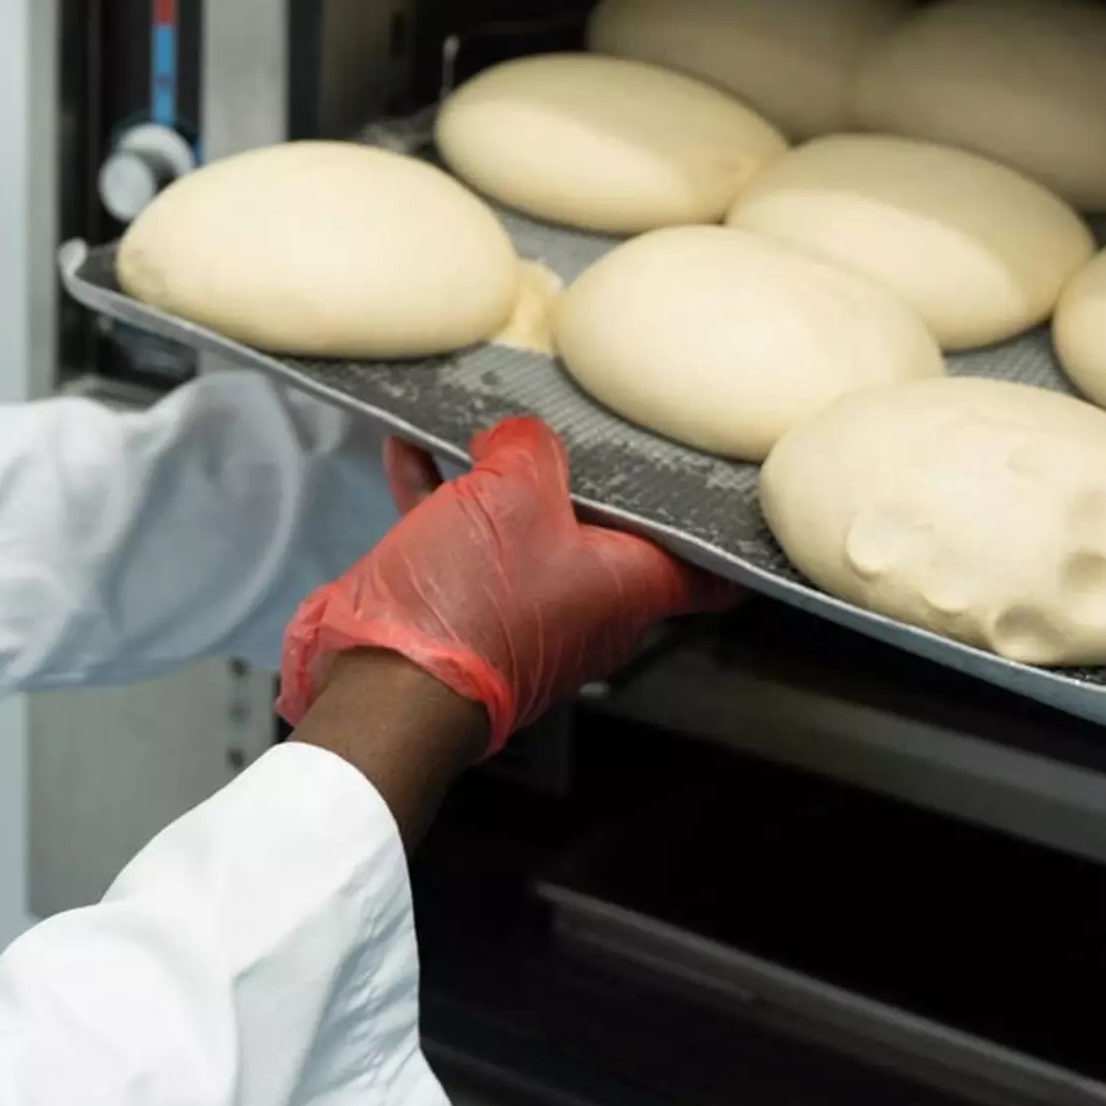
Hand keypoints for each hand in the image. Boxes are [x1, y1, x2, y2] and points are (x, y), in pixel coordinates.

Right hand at [284, 417, 736, 756]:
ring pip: (524, 529)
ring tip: (472, 428)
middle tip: (572, 423)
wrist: (385, 682)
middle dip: (582, 474)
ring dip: (496, 479)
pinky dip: (441, 498)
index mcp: (629, 586)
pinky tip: (408, 450)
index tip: (720, 494)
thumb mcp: (513, 489)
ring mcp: (525, 613)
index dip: (719, 534)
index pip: (709, 573)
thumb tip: (516, 438)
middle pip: (606, 531)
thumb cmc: (471, 606)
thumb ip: (529, 446)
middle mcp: (588, 608)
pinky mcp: (465, 613)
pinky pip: (462, 543)